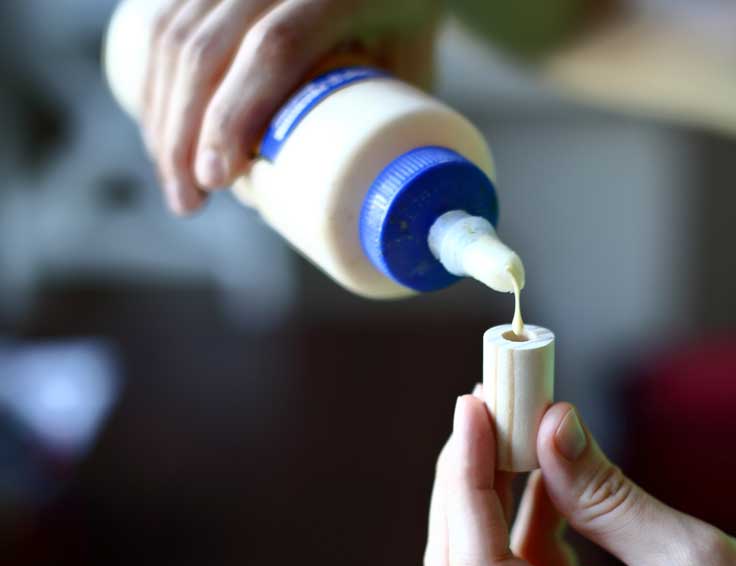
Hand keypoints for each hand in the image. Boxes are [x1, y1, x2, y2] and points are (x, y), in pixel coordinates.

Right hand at [141, 0, 439, 214]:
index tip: (216, 180)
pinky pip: (167, 20)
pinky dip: (154, 78)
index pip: (274, 49)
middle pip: (207, 48)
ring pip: (174, 35)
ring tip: (176, 179)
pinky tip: (157, 125)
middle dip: (182, 134)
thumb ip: (378, 127)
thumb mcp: (411, 69)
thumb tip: (330, 204)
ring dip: (160, 114)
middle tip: (190, 201)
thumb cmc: (408, 26)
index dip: (234, 116)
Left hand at [424, 394, 735, 565]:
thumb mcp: (694, 561)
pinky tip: (550, 471)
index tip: (474, 407)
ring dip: (493, 494)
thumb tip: (551, 422)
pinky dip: (530, 518)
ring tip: (516, 423)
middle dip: (465, 482)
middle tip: (486, 404)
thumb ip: (608, 495)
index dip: (464, 480)